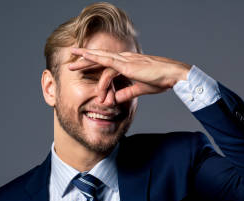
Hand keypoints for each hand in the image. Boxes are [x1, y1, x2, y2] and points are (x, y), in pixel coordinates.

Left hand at [68, 48, 191, 103]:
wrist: (173, 75)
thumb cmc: (161, 80)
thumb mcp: (140, 88)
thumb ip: (126, 93)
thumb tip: (115, 100)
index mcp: (128, 62)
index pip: (106, 62)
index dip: (93, 64)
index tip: (82, 68)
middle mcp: (124, 58)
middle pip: (99, 57)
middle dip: (83, 59)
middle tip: (69, 62)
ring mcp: (125, 60)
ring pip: (100, 58)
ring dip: (85, 63)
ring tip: (72, 67)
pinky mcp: (127, 65)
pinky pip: (108, 65)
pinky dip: (97, 67)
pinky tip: (86, 64)